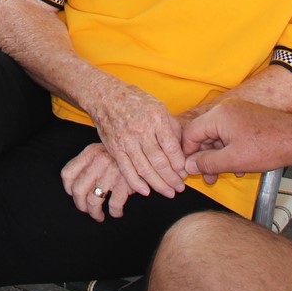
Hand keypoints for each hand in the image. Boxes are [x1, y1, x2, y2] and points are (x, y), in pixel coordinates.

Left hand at [61, 143, 131, 221]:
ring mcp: (111, 172)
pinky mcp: (125, 183)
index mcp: (90, 153)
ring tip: (99, 216)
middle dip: (80, 205)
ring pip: (93, 200)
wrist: (147, 151)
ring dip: (95, 213)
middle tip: (86, 210)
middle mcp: (98, 161)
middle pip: (78, 190)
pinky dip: (115, 212)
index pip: (67, 173)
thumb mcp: (103, 150)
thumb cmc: (122, 155)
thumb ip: (89, 162)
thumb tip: (74, 186)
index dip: (68, 188)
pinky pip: (114, 205)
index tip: (74, 195)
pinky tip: (117, 213)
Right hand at [84, 81, 187, 197]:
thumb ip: (171, 127)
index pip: (171, 147)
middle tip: (180, 188)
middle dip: (172, 178)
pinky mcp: (115, 149)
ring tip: (168, 192)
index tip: (185, 172)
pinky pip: (127, 170)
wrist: (106, 97)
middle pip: (159, 161)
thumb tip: (182, 149)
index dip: (180, 164)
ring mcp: (127, 141)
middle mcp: (141, 130)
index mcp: (156, 118)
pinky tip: (146, 191)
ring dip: (158, 184)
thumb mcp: (158, 106)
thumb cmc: (135, 101)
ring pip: (145, 169)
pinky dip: (136, 183)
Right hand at [181, 100, 291, 184]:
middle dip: (205, 158)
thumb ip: (207, 163)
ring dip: (218, 156)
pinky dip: (231, 150)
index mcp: (219, 116)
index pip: (190, 133)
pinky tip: (238, 167)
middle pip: (204, 134)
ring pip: (218, 136)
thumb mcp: (233, 160)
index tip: (189, 170)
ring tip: (222, 175)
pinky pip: (231, 134)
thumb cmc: (269, 148)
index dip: (188, 154)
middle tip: (207, 177)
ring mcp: (238, 112)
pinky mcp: (248, 118)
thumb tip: (189, 166)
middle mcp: (226, 110)